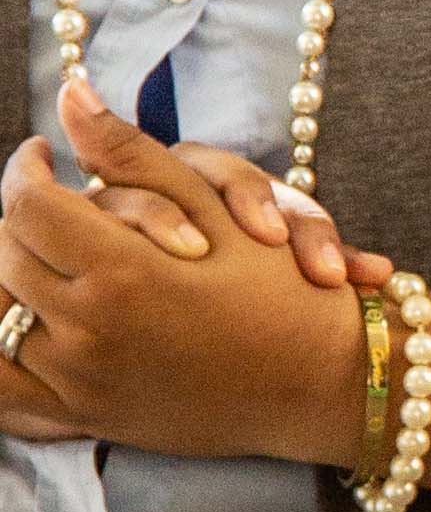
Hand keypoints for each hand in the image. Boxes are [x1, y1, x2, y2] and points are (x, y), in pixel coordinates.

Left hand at [0, 76, 368, 466]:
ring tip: (45, 256)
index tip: (41, 153)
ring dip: (11, 280)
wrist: (318, 382)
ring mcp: (80, 381)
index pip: (28, 208)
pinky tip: (23, 323)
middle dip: (21, 219)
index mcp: (121, 271)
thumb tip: (70, 95)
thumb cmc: (284, 286)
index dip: (26, 170)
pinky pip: (2, 391)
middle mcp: (87, 331)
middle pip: (7, 258)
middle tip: (48, 199)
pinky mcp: (84, 417)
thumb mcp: (215, 205)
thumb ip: (131, 151)